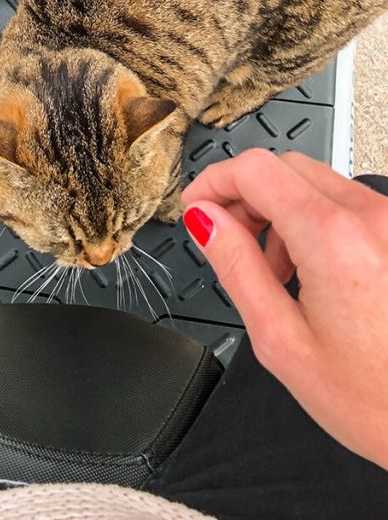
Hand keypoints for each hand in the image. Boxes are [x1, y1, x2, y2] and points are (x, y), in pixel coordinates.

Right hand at [182, 149, 387, 468]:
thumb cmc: (376, 400)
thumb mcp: (281, 339)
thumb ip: (236, 266)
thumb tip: (205, 220)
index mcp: (333, 237)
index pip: (255, 169)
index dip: (214, 182)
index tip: (197, 206)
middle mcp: (370, 217)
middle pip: (284, 167)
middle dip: (245, 196)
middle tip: (226, 237)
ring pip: (315, 183)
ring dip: (280, 210)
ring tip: (274, 270)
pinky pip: (345, 203)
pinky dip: (313, 221)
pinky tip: (310, 269)